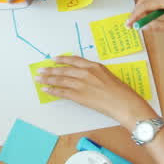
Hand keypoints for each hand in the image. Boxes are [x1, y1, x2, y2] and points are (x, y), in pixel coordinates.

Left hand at [36, 56, 151, 124]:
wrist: (124, 103)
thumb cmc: (121, 92)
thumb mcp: (109, 76)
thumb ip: (96, 74)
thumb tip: (86, 76)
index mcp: (94, 66)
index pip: (74, 60)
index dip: (62, 60)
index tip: (54, 59)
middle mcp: (86, 73)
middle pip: (64, 70)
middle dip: (50, 70)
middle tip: (40, 70)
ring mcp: (81, 84)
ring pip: (61, 80)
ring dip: (48, 79)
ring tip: (39, 79)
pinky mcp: (79, 96)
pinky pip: (62, 92)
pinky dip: (53, 90)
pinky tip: (46, 89)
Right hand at [125, 0, 163, 32]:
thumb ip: (157, 26)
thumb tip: (144, 27)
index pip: (145, 5)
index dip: (134, 16)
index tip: (129, 24)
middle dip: (138, 11)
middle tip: (133, 23)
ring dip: (146, 8)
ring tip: (143, 21)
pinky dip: (155, 5)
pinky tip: (155, 15)